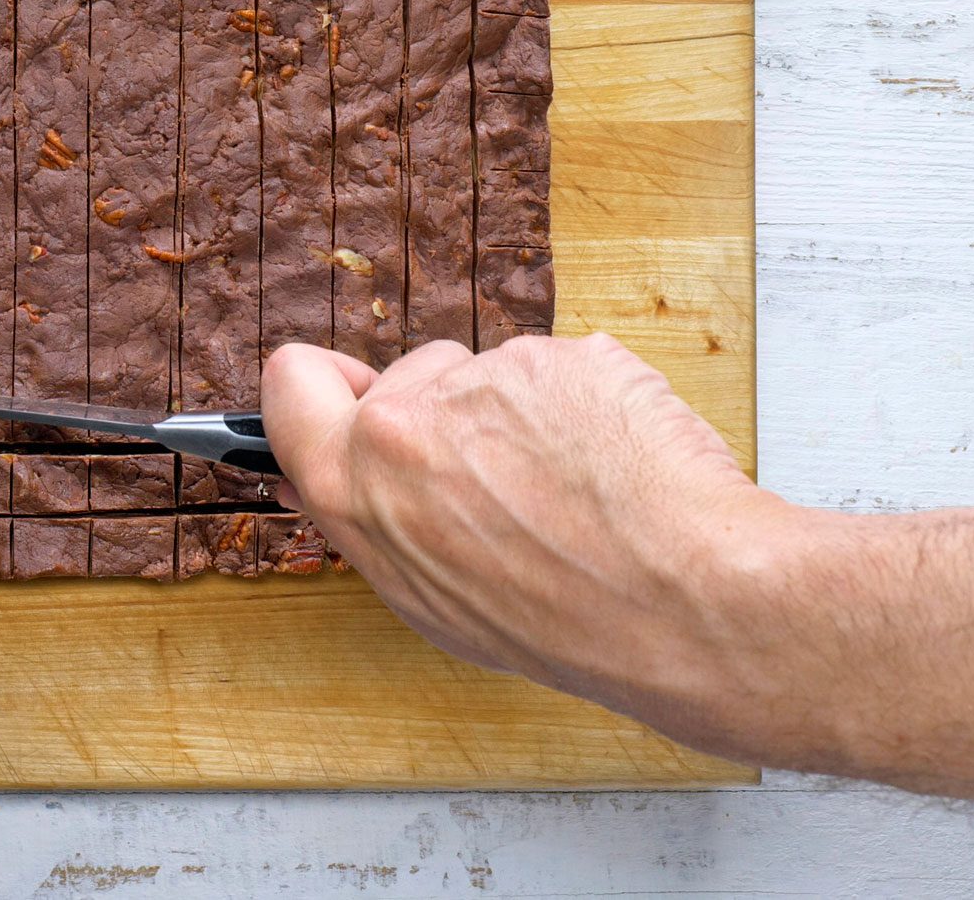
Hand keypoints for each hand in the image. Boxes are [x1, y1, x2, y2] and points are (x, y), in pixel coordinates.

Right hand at [260, 335, 800, 763]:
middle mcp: (405, 425)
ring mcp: (484, 381)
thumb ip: (369, 518)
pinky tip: (616, 465)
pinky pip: (562, 366)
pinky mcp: (559, 354)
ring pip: (493, 376)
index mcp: (353, 486)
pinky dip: (589, 404)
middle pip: (408, 374)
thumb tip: (322, 477)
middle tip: (504, 473)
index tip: (351, 391)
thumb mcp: (429, 598)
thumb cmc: (565, 619)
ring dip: (528, 412)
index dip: (322, 383)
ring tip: (576, 487)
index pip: (290, 383)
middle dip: (450, 406)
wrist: (683, 604)